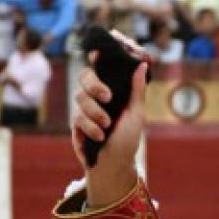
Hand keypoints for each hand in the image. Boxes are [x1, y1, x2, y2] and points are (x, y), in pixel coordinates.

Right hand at [70, 34, 149, 207]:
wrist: (114, 164)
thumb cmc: (128, 139)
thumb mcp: (136, 115)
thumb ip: (136, 91)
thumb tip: (143, 65)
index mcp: (111, 91)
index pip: (100, 68)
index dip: (97, 58)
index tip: (98, 54)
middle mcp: (96, 97)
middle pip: (84, 77)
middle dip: (95, 85)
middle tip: (107, 97)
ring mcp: (84, 109)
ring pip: (80, 98)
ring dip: (95, 112)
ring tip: (106, 126)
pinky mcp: (76, 124)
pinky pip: (77, 117)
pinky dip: (90, 127)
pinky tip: (99, 136)